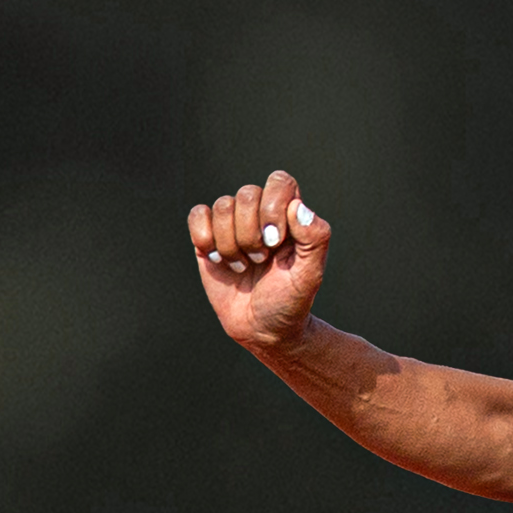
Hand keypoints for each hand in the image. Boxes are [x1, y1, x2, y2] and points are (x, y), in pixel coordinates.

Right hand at [188, 170, 329, 352]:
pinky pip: (197, 215)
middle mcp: (261, 213)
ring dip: (231, 244)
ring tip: (244, 266)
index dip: (273, 207)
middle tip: (261, 260)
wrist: (263, 330)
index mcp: (290, 215)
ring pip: (222, 206)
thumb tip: (298, 207)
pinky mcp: (208, 238)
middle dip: (251, 234)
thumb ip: (314, 239)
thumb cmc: (290, 302)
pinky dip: (205, 238)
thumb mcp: (310, 275)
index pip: (280, 182)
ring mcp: (233, 224)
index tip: (276, 242)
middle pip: (247, 193)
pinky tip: (218, 260)